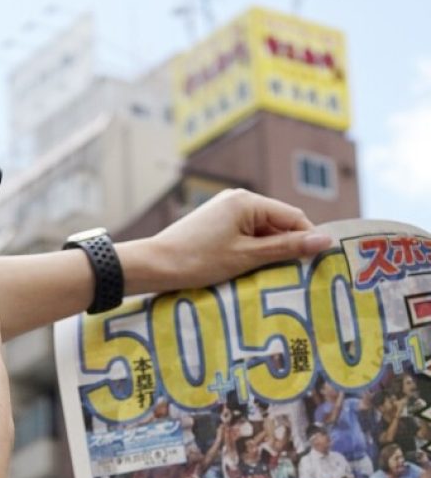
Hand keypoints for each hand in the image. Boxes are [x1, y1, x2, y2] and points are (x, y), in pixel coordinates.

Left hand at [129, 189, 331, 293]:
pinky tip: (251, 272)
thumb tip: (325, 240)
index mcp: (247, 200)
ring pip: (261, 233)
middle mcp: (237, 199)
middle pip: (278, 224)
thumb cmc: (198, 261)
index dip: (307, 241)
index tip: (318, 265)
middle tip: (299, 277)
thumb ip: (286, 248)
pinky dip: (251, 253)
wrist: (153, 266)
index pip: (293, 217)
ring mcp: (224, 211)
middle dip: (288, 249)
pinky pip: (244, 236)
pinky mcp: (214, 225)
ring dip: (269, 253)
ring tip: (273, 278)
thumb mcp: (246, 257)